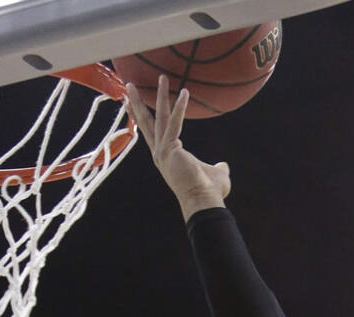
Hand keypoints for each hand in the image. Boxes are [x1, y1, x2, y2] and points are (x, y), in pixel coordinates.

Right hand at [125, 75, 231, 220]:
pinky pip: (175, 123)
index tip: (132, 103)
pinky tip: (185, 93)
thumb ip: (217, 167)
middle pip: (146, 122)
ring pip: (159, 117)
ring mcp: (163, 150)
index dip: (142, 117)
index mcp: (165, 156)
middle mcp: (160, 152)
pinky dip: (180, 107)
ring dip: (160, 96)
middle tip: (130, 84)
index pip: (152, 132)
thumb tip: (223, 165)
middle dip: (138, 102)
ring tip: (161, 77)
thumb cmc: (209, 191)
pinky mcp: (171, 148)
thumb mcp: (214, 173)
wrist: (204, 201)